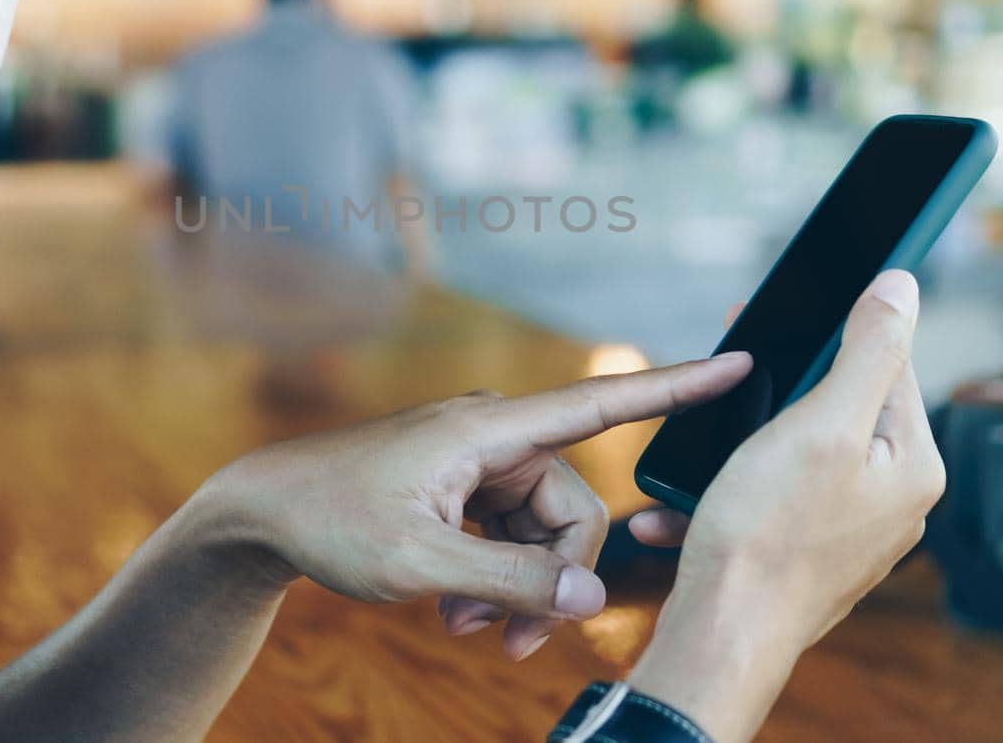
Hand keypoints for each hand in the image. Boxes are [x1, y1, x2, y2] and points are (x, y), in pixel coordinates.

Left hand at [202, 353, 751, 660]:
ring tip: (468, 628)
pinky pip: (510, 534)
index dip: (676, 385)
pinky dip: (497, 577)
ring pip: (543, 530)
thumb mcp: (420, 562)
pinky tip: (459, 612)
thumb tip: (595, 593)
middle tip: (512, 640)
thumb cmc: (330, 522)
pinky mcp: (462, 488)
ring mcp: (478, 463)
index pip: (602, 402)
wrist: (263, 513)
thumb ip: (512, 577)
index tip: (739, 362)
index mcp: (489, 430)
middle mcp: (493, 437)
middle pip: (573, 507)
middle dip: (554, 577)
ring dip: (519, 587)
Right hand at [627, 271, 945, 742]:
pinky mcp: (804, 555)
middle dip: (780, 393)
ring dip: (743, 443)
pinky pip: (767, 502)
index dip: (832, 333)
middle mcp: (892, 501)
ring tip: (704, 448)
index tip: (781, 320)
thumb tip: (903, 286)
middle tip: (732, 380)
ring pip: (795, 454)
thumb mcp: (822, 423)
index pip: (887, 366)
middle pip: (840, 409)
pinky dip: (726, 493)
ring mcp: (848, 533)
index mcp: (913, 465)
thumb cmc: (769, 534)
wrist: (722, 633)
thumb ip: (869, 350)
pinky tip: (688, 500)